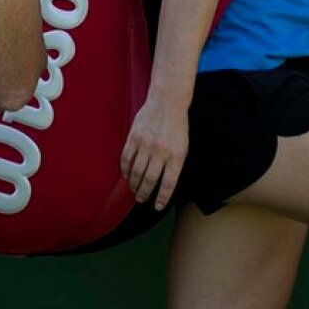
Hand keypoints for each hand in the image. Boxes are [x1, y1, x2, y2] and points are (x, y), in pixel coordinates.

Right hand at [120, 97, 188, 211]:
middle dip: (144, 193)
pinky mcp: (134, 137)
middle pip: (149, 180)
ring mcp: (146, 144)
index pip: (168, 183)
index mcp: (176, 155)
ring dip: (134, 184)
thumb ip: (174, 164)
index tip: (157, 206)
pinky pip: (127, 159)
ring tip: (134, 190)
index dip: (162, 197)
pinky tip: (127, 175)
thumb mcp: (182, 146)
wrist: (168, 102)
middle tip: (141, 200)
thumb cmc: (177, 126)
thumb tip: (163, 185)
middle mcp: (161, 151)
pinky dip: (125, 170)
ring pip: (136, 172)